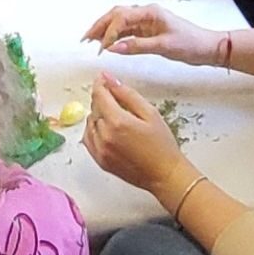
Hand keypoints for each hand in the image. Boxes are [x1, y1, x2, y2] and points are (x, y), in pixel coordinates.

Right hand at [83, 3, 216, 66]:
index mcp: (150, 12)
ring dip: (105, 30)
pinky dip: (115, 37)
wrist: (208, 48)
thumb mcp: (164, 46)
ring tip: (91, 42)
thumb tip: (112, 48)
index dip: (109, 32)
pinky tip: (108, 45)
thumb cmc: (190, 44)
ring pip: (120, 22)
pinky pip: (127, 31)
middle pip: (116, 15)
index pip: (122, 18)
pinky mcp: (148, 30)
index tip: (102, 47)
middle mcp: (146, 13)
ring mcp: (146, 21)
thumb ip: (137, 46)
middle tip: (85, 39)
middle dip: (100, 25)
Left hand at [83, 71, 184, 194]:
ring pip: (90, 123)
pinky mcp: (100, 161)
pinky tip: (109, 130)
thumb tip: (108, 79)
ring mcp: (100, 150)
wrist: (165, 175)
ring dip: (98, 115)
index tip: (103, 78)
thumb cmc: (162, 144)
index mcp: (118, 122)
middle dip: (102, 100)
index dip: (100, 84)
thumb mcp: (150, 113)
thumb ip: (127, 94)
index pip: (100, 95)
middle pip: (94, 108)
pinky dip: (94, 130)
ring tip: (117, 118)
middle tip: (117, 100)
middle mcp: (104, 136)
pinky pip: (88, 139)